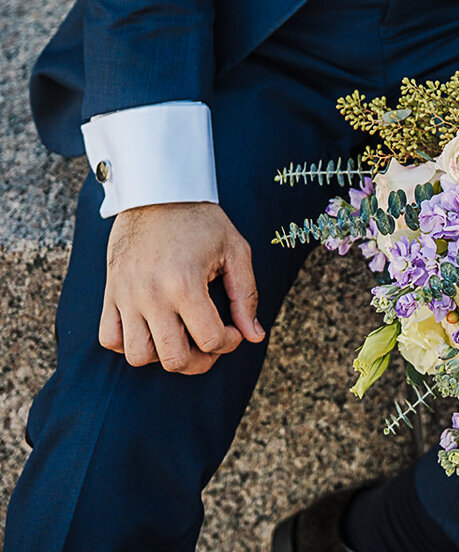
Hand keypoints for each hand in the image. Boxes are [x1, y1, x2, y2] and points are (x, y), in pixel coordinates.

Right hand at [99, 202, 264, 374]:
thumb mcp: (234, 248)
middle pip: (173, 359)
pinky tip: (150, 328)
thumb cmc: (200, 219)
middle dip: (199, 361)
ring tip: (179, 336)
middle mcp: (152, 295)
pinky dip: (128, 342)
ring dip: (162, 355)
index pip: (210, 340)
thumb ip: (246, 294)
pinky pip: (110, 338)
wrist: (157, 191)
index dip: (229, 342)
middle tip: (209, 345)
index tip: (233, 330)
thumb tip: (254, 336)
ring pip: (137, 356)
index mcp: (185, 283)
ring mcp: (127, 295)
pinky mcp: (111, 292)